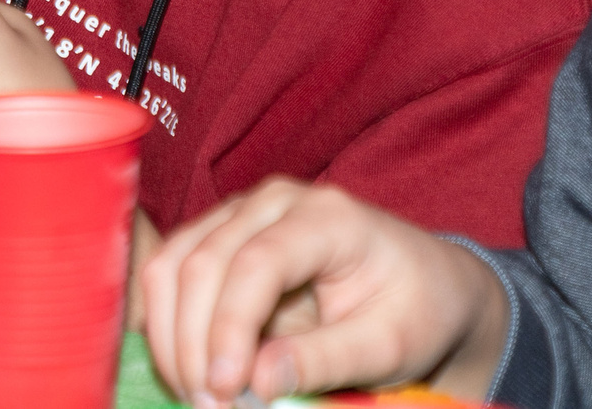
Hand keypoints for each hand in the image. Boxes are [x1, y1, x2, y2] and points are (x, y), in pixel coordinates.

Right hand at [140, 178, 512, 407]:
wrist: (423, 286)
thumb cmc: (415, 310)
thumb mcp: (389, 346)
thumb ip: (326, 359)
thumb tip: (258, 381)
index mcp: (327, 217)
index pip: (258, 263)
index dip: (231, 328)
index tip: (227, 391)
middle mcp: (274, 202)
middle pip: (203, 262)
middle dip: (193, 343)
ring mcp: (241, 215)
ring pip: (171, 264)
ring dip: (171, 338)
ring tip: (199, 397)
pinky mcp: (219, 239)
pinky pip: (170, 276)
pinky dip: (167, 328)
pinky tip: (191, 373)